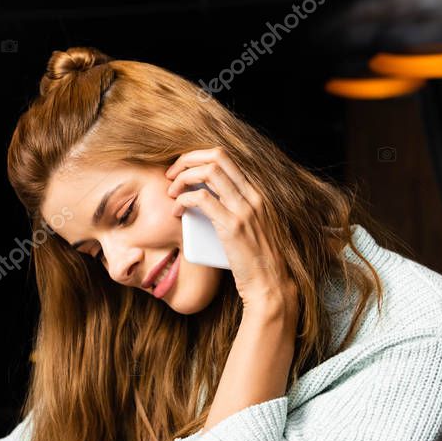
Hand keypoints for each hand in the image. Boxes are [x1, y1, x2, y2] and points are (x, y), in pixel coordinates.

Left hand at [165, 147, 296, 316]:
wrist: (270, 284)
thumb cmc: (256, 261)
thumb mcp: (250, 227)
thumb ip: (235, 210)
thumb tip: (207, 200)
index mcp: (257, 193)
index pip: (227, 158)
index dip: (199, 159)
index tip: (182, 171)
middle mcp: (254, 195)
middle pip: (217, 156)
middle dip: (187, 160)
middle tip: (171, 175)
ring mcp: (245, 208)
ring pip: (209, 171)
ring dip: (182, 178)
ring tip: (171, 193)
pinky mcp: (233, 225)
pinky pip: (202, 199)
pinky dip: (183, 200)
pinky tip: (176, 211)